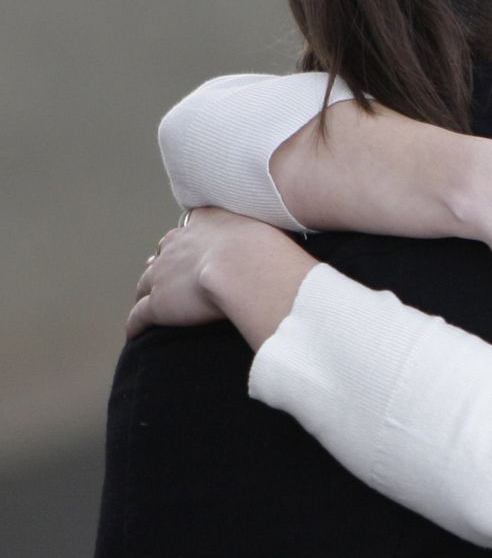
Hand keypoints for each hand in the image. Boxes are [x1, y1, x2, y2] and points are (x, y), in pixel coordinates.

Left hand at [127, 207, 310, 345]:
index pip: (188, 230)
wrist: (245, 267)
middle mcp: (178, 244)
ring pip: (146, 284)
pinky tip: (134, 333)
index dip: (188, 242)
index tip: (191, 248)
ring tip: (147, 302)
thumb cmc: (268, 248)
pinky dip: (135, 324)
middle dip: (163, 264)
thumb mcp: (270, 228)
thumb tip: (292, 238)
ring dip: (146, 292)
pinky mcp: (158, 303)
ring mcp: (164, 274)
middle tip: (167, 275)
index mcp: (204, 224)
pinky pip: (139, 316)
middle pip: (163, 254)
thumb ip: (270, 233)